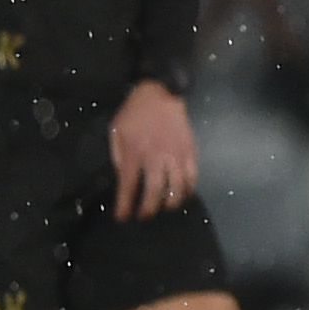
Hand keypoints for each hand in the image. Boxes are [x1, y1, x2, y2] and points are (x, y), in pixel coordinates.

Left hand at [109, 79, 200, 217]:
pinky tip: (184, 194)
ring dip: (170, 203)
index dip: (125, 206)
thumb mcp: (116, 132)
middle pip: (154, 192)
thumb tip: (123, 176)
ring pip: (177, 188)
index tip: (123, 218)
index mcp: (134, 153)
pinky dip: (189, 189)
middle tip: (145, 215)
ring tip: (165, 208)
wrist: (160, 92)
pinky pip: (192, 176)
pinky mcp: (190, 151)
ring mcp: (175, 155)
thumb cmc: (134, 112)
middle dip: (149, 209)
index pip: (128, 187)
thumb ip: (118, 156)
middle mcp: (155, 158)